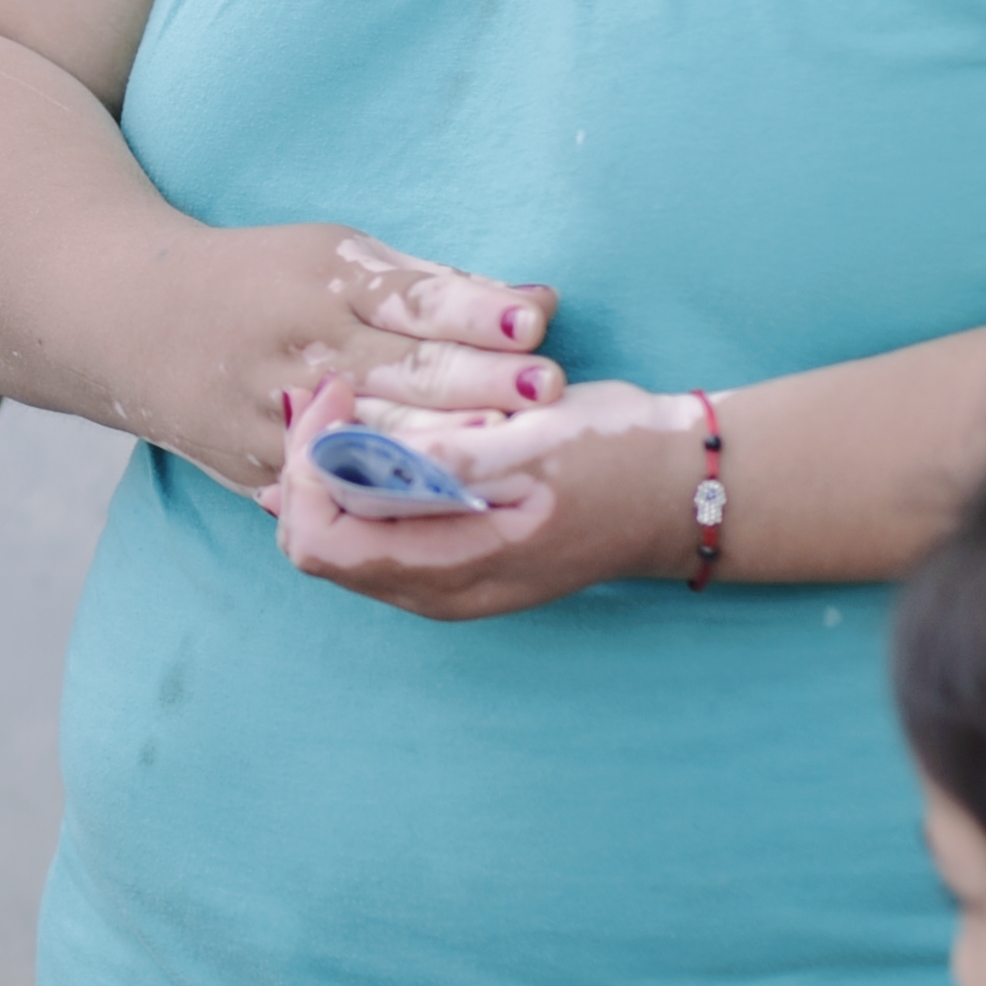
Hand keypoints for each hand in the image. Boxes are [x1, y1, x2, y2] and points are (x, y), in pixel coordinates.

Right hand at [170, 223, 558, 488]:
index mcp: (325, 284)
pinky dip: (389, 499)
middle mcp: (301, 348)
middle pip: (403, 373)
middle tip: (549, 392)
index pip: (415, 301)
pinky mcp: (260, 463)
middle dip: (478, 385)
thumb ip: (431, 287)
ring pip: (373, 441)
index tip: (535, 323)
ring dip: (446, 448)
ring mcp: (276, 413)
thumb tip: (537, 307)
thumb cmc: (260, 279)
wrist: (129, 318)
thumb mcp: (336, 258)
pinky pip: (332, 487)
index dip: (476, 313)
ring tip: (511, 451)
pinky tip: (447, 508)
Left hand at [264, 374, 678, 622]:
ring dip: (327, 472)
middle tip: (332, 394)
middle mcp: (435, 591)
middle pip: (313, 543)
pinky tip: (374, 433)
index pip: (318, 538)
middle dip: (303, 466)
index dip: (303, 464)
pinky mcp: (454, 560)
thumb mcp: (535, 445)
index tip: (334, 394)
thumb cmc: (616, 459)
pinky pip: (371, 532)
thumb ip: (446, 458)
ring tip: (349, 406)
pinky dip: (356, 482)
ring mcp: (443, 582)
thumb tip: (361, 455)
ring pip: (337, 538)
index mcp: (449, 569)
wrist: (682, 489)